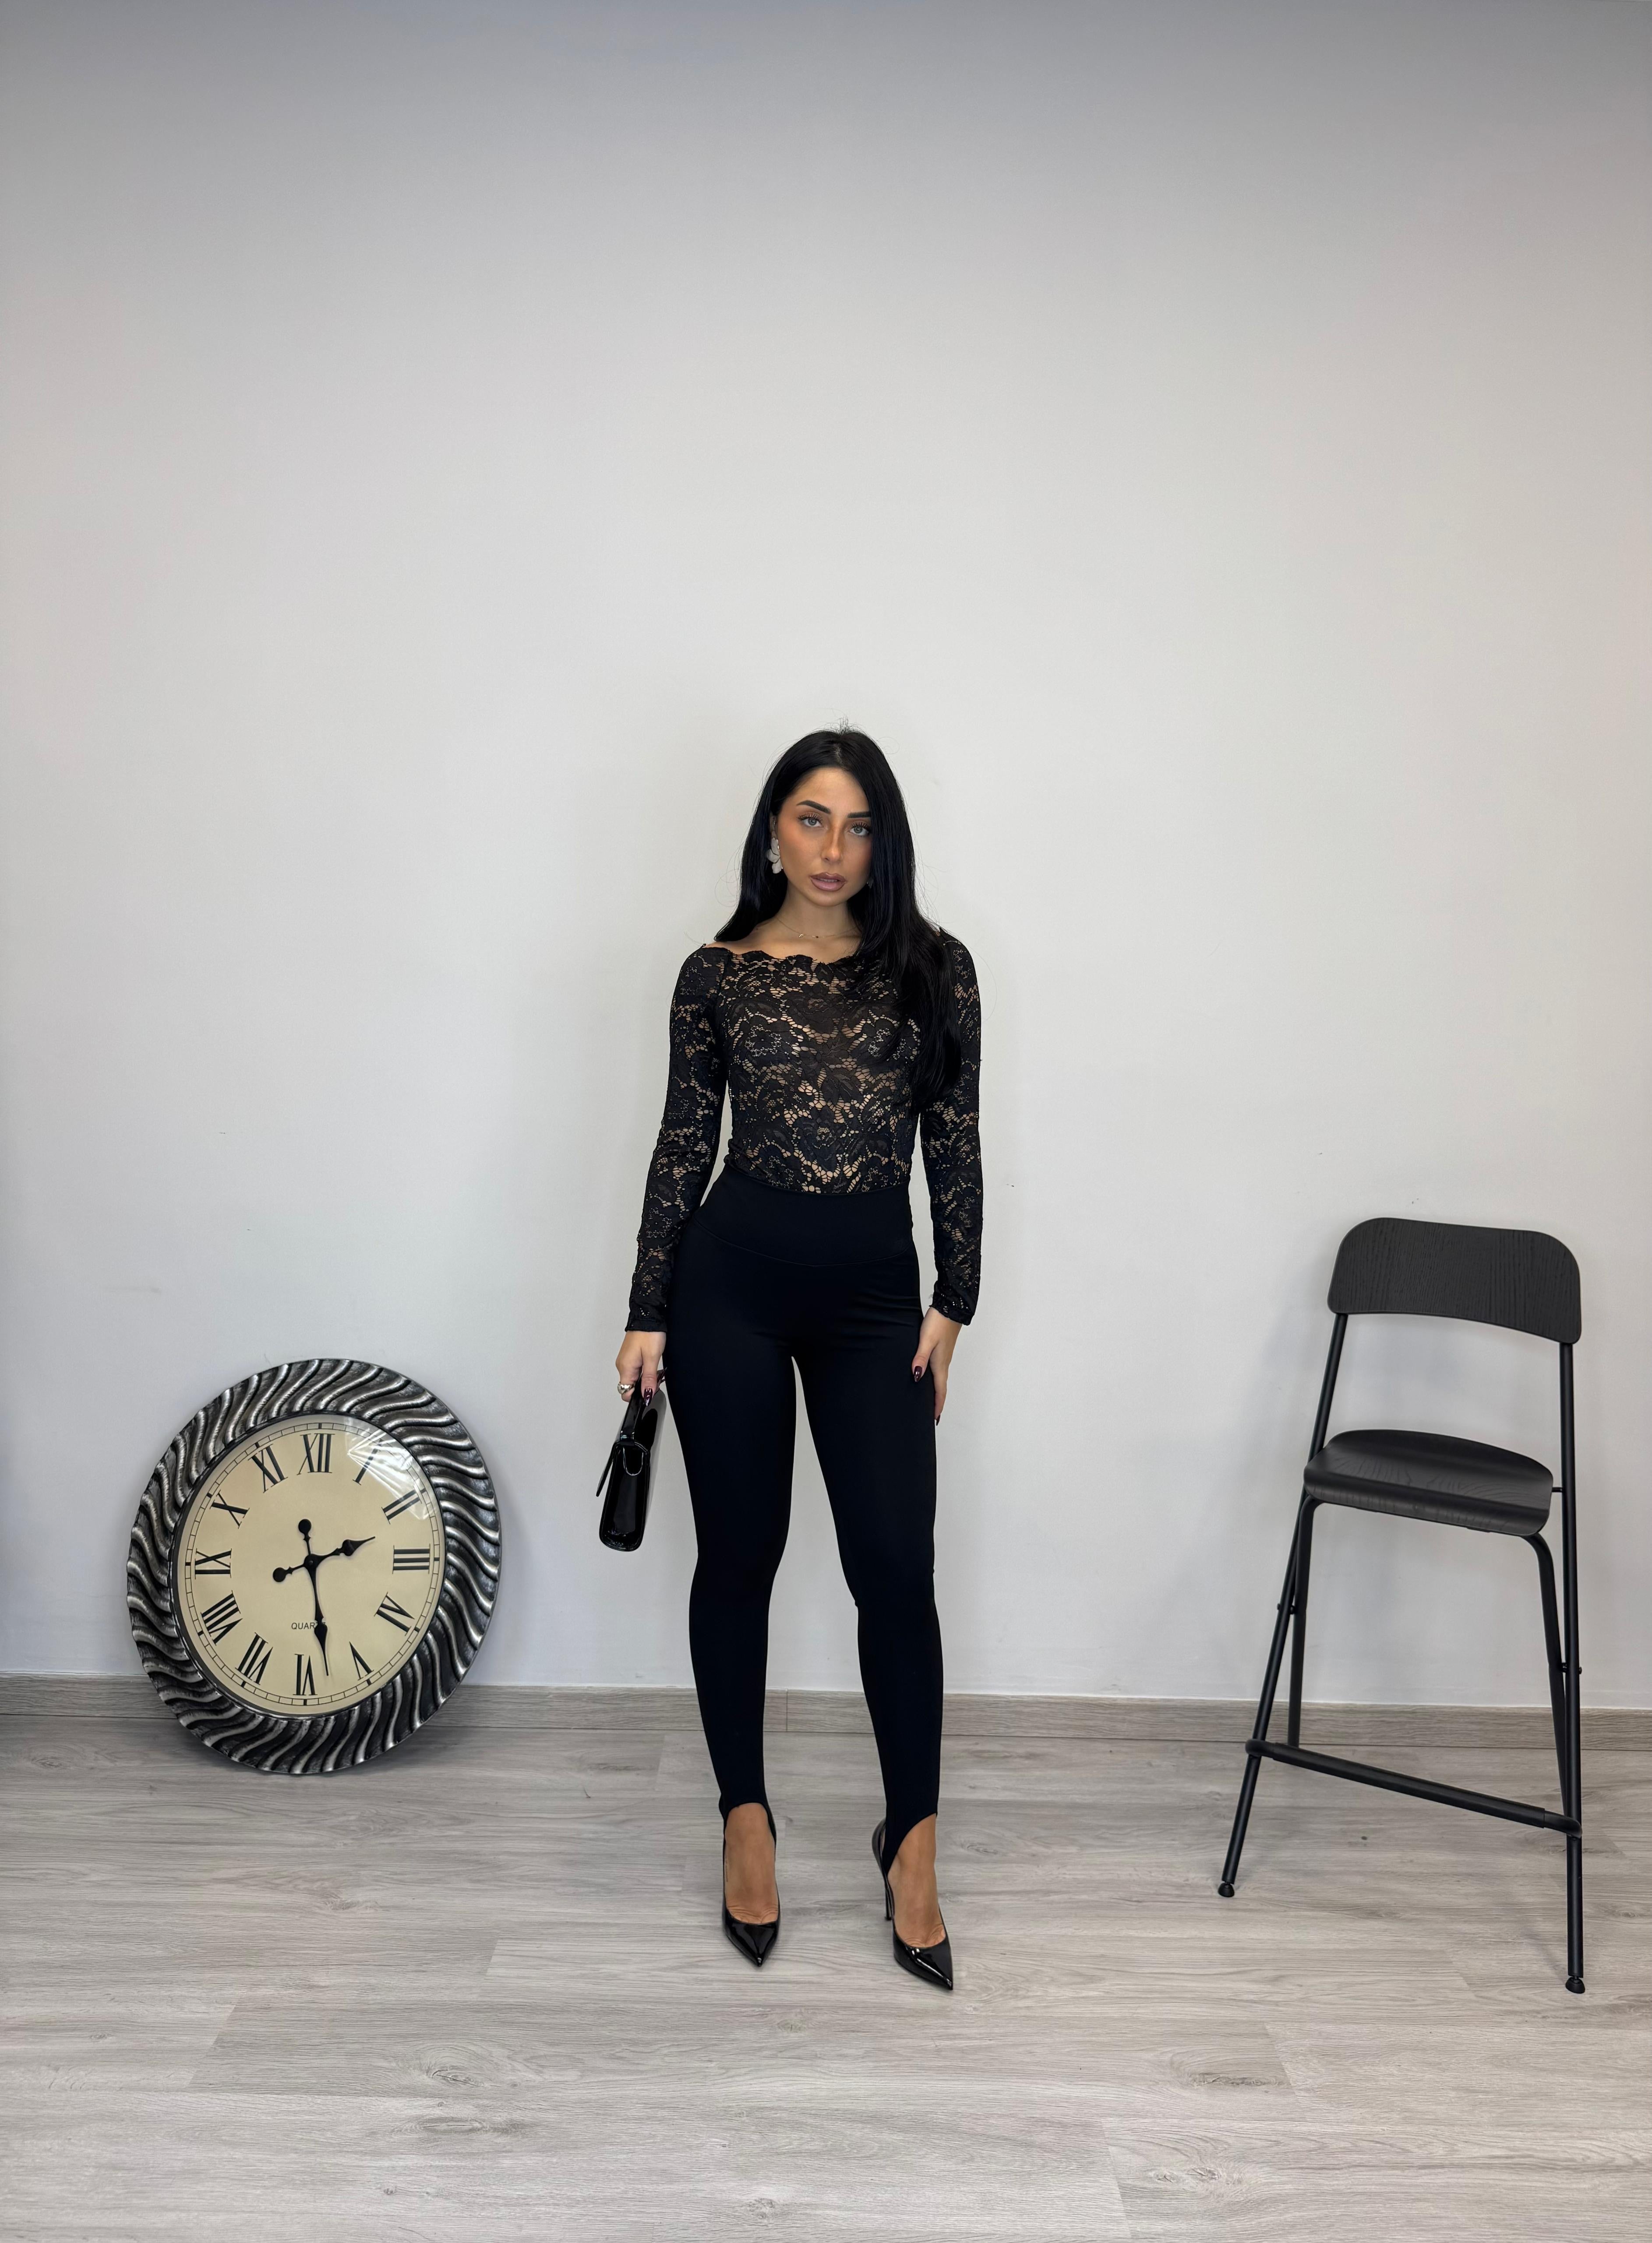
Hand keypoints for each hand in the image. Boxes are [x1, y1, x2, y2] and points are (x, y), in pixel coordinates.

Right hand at [616, 1331, 665, 1403]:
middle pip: (631, 1386)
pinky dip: (644, 1370)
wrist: (648, 1316)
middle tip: (656, 1377)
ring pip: (634, 1378)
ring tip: (655, 1367)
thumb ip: (649, 1379)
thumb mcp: (652, 1358)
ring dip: (645, 1377)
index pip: (626, 1393)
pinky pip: (635, 1369)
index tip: (650, 1390)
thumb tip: (647, 1395)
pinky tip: (651, 1363)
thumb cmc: (649, 1333)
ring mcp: (625, 1360)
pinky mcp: (629, 1355)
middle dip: (644, 1386)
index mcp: (625, 1367)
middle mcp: (622, 1365)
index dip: (639, 1395)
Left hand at [911, 1309, 961, 1423]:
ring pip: (940, 1379)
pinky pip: (939, 1370)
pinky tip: (929, 1377)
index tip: (935, 1419)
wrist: (950, 1307)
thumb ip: (920, 1357)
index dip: (937, 1405)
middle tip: (932, 1415)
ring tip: (931, 1401)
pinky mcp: (943, 1349)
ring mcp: (944, 1356)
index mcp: (940, 1364)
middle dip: (937, 1402)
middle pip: (941, 1387)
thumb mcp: (926, 1340)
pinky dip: (936, 1379)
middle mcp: (944, 1362)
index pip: (940, 1390)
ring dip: (937, 1391)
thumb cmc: (938, 1322)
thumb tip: (917, 1376)